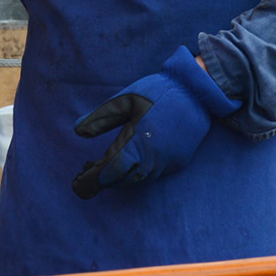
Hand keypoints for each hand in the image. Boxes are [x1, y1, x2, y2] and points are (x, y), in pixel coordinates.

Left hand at [71, 46, 238, 198]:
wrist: (197, 92)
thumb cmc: (157, 92)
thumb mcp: (123, 100)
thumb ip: (100, 118)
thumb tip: (78, 131)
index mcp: (138, 141)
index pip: (111, 171)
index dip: (94, 179)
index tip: (78, 183)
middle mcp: (154, 157)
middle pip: (123, 179)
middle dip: (104, 179)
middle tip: (88, 172)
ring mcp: (169, 162)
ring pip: (139, 178)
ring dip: (121, 176)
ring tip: (105, 166)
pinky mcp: (179, 161)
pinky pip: (154, 173)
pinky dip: (138, 171)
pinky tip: (129, 161)